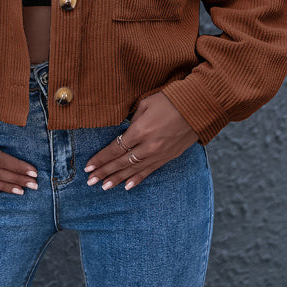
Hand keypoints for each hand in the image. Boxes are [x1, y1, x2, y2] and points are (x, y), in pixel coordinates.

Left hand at [83, 92, 198, 190]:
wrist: (199, 107)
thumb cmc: (170, 99)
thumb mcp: (146, 103)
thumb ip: (133, 120)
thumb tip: (123, 131)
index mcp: (140, 130)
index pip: (115, 148)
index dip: (101, 158)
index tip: (88, 166)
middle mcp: (148, 146)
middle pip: (121, 162)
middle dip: (104, 172)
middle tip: (90, 181)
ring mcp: (159, 154)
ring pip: (134, 170)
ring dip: (117, 179)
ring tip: (103, 187)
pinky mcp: (168, 157)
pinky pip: (150, 171)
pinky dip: (137, 179)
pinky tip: (127, 186)